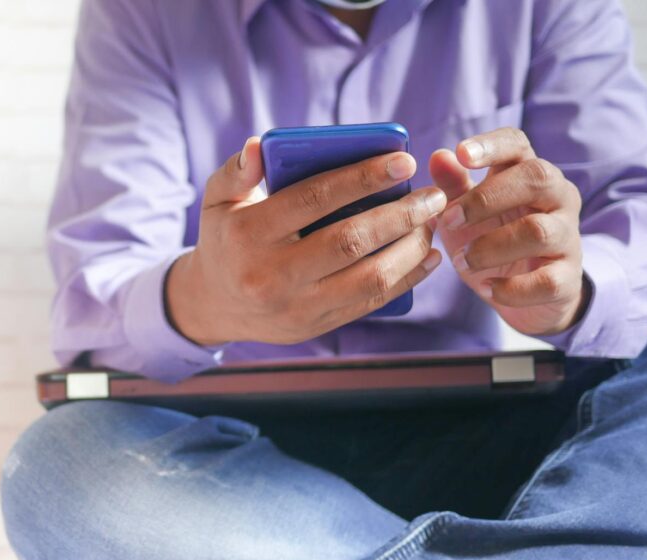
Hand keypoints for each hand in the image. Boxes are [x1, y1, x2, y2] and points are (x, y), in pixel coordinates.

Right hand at [166, 137, 446, 346]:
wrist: (214, 304)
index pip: (313, 199)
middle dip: (400, 215)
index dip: (363, 178)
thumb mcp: (218, 200)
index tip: (404, 160)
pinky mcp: (314, 326)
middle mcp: (270, 275)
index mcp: (248, 234)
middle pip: (349, 240)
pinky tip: (427, 257)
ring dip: (410, 249)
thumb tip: (261, 145)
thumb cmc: (226, 239)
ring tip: (431, 223)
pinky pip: (369, 303)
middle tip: (432, 195)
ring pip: (368, 277)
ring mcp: (295, 306)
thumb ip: (237, 170)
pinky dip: (406, 279)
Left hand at [429, 127, 588, 335]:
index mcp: (529, 175)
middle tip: (448, 220)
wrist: (527, 295)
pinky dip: (511, 288)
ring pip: (539, 231)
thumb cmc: (492, 241)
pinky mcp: (567, 278)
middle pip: (536, 178)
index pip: (518, 144)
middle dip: (486, 198)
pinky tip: (487, 287)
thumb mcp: (465, 214)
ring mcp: (567, 237)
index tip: (461, 153)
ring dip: (490, 247)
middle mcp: (557, 198)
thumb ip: (453, 186)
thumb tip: (438, 156)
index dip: (492, 145)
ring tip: (461, 261)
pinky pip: (546, 281)